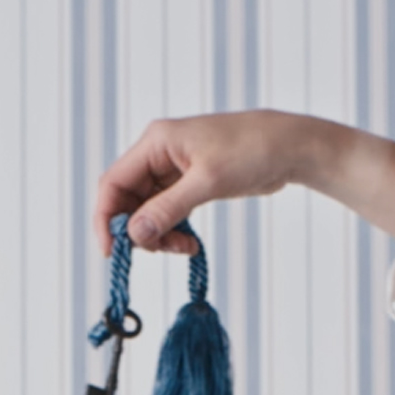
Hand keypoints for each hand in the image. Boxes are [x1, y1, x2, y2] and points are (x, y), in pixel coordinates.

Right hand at [94, 111, 314, 255]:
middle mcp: (158, 154)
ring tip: (183, 247)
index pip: (113, 183)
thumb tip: (134, 234)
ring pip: (146, 212)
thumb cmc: (251, 150)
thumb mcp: (208, 182)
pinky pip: (165, 214)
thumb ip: (168, 208)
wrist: (287, 147)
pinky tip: (190, 244)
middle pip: (127, 201)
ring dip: (158, 236)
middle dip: (138, 232)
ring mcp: (171, 170)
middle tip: (161, 250)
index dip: (106, 219)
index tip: (113, 252)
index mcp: (155, 142)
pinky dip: (173, 232)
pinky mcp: (187, 184)